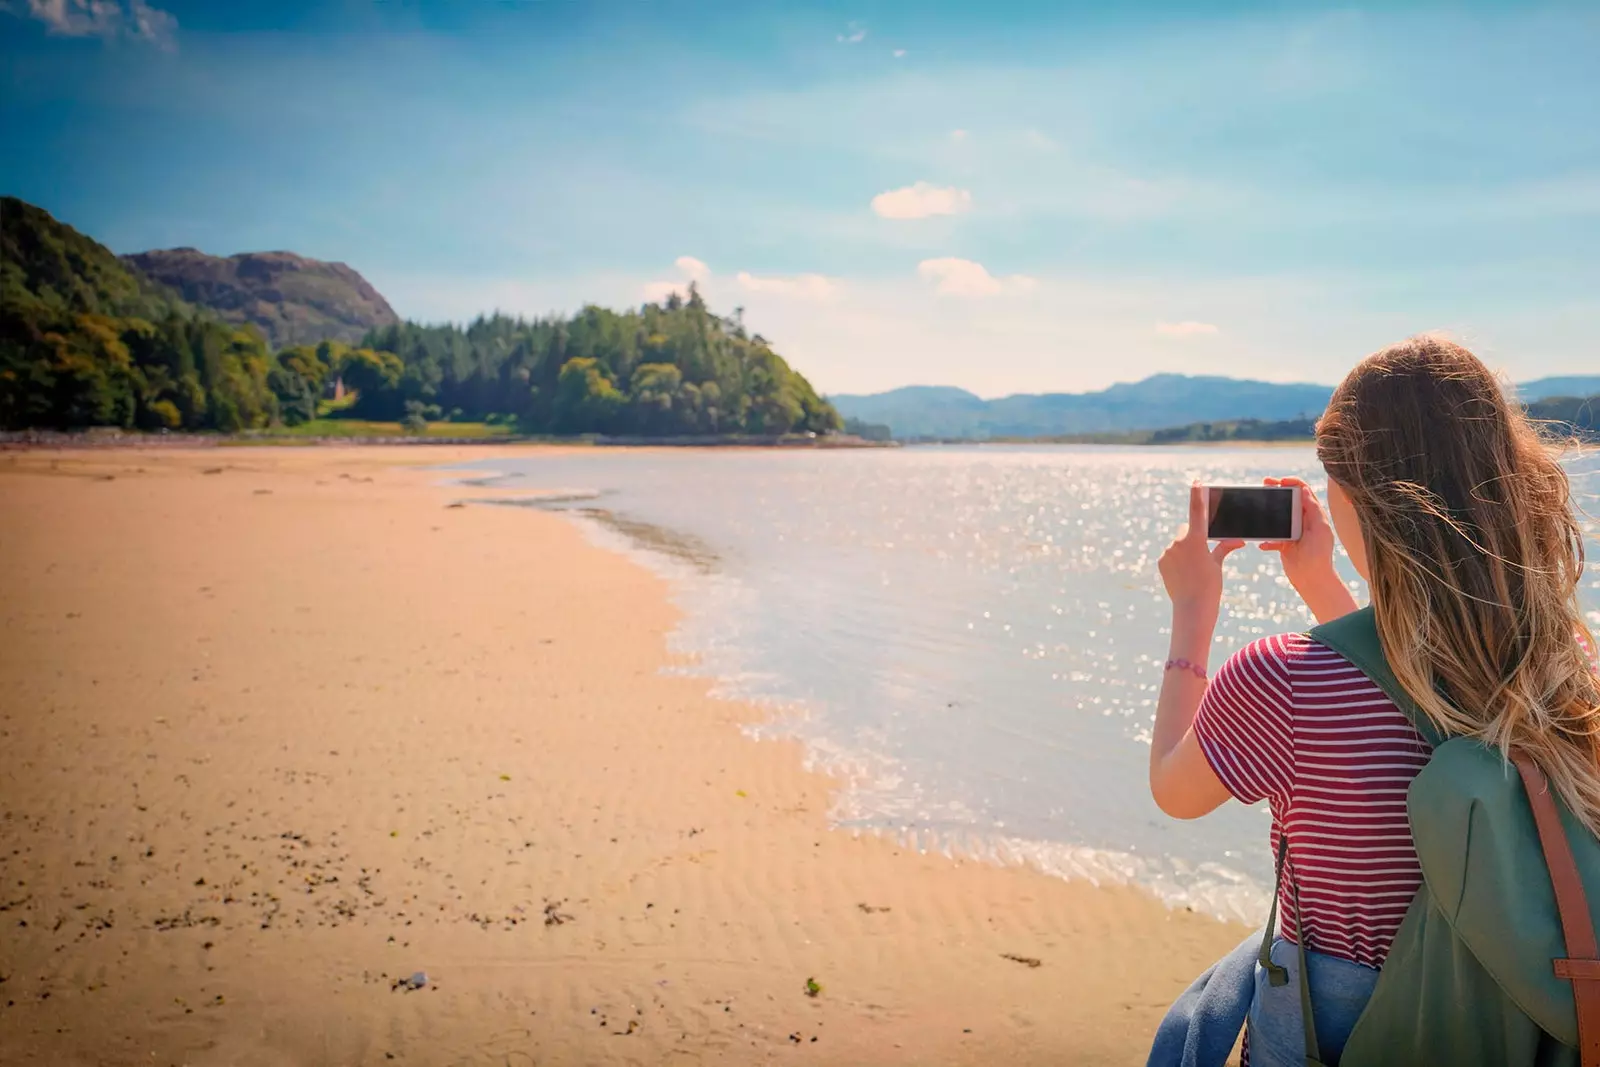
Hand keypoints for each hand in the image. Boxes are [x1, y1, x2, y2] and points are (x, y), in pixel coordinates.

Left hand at [1159, 484, 1244, 618]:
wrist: (1192, 608)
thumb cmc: (1210, 586)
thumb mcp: (1218, 564)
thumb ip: (1224, 547)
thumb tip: (1238, 540)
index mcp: (1195, 540)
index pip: (1197, 512)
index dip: (1197, 495)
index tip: (1196, 481)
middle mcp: (1178, 542)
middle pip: (1188, 529)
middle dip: (1195, 535)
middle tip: (1202, 553)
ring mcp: (1167, 552)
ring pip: (1178, 542)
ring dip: (1186, 548)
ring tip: (1194, 568)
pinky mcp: (1161, 561)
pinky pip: (1171, 553)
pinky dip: (1177, 558)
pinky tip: (1185, 572)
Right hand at [1259, 476, 1357, 623]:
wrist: (1313, 579)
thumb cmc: (1320, 555)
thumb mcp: (1320, 529)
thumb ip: (1312, 510)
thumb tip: (1304, 490)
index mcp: (1314, 515)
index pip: (1304, 492)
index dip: (1293, 482)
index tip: (1279, 481)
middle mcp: (1303, 521)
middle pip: (1288, 500)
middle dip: (1276, 491)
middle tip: (1264, 484)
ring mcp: (1293, 533)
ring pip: (1278, 517)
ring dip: (1268, 512)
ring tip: (1257, 508)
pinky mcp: (1284, 545)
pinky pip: (1271, 538)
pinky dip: (1265, 539)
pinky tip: (1262, 544)